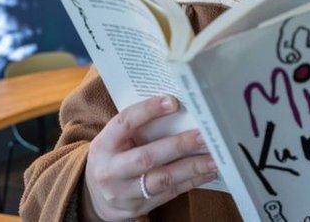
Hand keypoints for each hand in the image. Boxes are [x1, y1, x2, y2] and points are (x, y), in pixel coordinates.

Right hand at [82, 96, 217, 220]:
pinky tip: (208, 172)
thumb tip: (178, 109)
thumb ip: (138, 128)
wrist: (94, 197)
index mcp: (104, 145)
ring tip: (215, 158)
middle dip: (179, 145)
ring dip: (192, 168)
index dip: (148, 110)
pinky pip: (170, 194)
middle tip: (205, 135)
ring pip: (162, 179)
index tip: (173, 101)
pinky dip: (192, 182)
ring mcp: (123, 193)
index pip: (125, 123)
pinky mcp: (137, 208)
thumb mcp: (115, 140)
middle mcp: (110, 170)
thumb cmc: (113, 157)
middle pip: (147, 157)